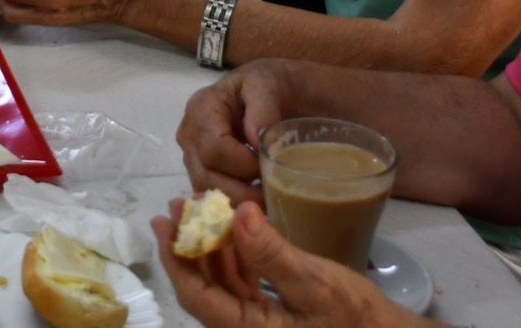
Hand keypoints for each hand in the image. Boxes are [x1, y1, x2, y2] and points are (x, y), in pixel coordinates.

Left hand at [153, 198, 411, 327]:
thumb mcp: (315, 283)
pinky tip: (234, 234)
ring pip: (220, 288)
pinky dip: (233, 261)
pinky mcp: (271, 321)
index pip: (197, 297)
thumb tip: (237, 213)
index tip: (162, 222)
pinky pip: (240, 289)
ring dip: (209, 250)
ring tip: (202, 210)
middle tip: (179, 204)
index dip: (175, 258)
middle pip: (203, 290)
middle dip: (188, 247)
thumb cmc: (357, 318)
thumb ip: (272, 253)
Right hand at [177, 63, 290, 206]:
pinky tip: (256, 205)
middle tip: (272, 198)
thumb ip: (263, 108)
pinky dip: (233, 204)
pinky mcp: (202, 171)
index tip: (271, 169)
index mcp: (202, 109)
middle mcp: (190, 134)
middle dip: (240, 191)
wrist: (272, 93)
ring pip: (206, 191)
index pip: (214, 149)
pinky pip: (212, 196)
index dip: (242, 165)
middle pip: (205, 175)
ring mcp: (193, 156)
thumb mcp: (269, 85)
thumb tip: (256, 139)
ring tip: (266, 203)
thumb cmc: (269, 86)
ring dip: (236, 202)